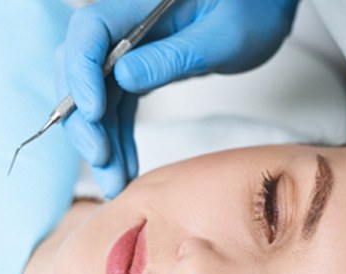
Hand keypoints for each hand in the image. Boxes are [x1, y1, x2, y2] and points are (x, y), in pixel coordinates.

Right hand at [59, 0, 300, 197]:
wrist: (263, 10)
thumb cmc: (251, 11)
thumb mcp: (222, 36)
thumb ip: (174, 56)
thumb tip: (124, 76)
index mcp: (140, 2)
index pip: (91, 30)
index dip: (82, 72)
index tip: (93, 113)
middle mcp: (127, 24)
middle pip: (83, 69)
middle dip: (85, 119)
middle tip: (102, 160)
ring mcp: (131, 51)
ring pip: (99, 97)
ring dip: (102, 141)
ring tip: (115, 183)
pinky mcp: (141, 71)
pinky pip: (120, 107)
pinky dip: (120, 138)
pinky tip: (125, 167)